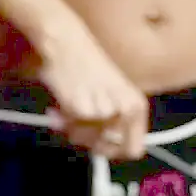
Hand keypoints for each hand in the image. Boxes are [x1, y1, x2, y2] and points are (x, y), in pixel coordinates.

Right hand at [32, 22, 149, 160]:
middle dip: (90, 142)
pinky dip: (62, 123)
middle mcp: (126, 111)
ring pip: (87, 141)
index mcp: (137, 106)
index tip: (99, 144)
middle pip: (108, 150)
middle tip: (77, 127)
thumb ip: (113, 123)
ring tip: (66, 112)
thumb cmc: (86, 67)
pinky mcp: (84, 110)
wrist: (67, 45)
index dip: (115, 151)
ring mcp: (105, 112)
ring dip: (73, 130)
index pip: (134, 149)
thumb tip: (105, 149)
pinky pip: (71, 130)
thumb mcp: (112, 96)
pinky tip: (58, 108)